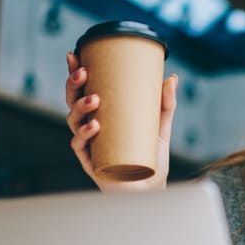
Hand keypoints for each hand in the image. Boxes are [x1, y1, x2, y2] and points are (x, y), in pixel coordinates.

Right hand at [65, 51, 177, 191]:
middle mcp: (89, 129)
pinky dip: (86, 134)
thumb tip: (172, 78)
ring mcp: (88, 145)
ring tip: (94, 99)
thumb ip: (165, 104)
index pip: (82, 90)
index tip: (75, 54)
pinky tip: (94, 126)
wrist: (152, 190)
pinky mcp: (90, 162)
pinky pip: (80, 146)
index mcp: (100, 116)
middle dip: (73, 86)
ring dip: (80, 107)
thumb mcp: (160, 128)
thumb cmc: (151, 159)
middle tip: (84, 74)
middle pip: (72, 102)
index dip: (74, 73)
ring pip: (73, 121)